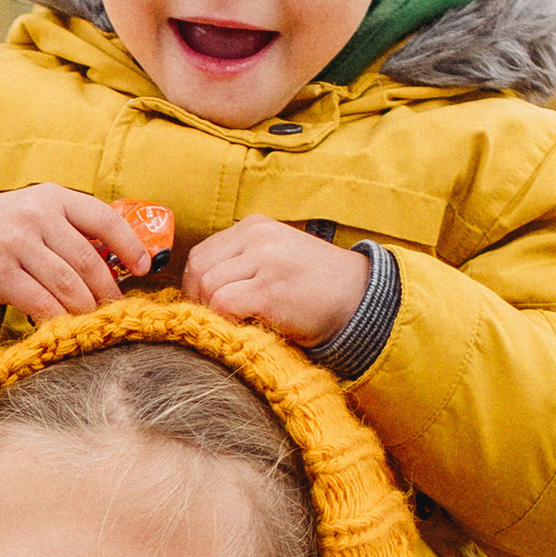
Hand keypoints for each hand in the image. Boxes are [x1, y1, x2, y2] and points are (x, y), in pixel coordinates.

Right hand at [0, 184, 160, 320]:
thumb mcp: (31, 214)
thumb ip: (68, 230)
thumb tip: (117, 260)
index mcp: (52, 197)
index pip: (104, 219)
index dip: (129, 246)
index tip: (143, 269)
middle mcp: (35, 215)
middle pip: (88, 260)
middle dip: (107, 290)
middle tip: (116, 310)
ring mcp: (15, 243)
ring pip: (68, 285)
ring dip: (86, 309)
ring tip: (94, 322)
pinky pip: (41, 303)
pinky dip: (57, 320)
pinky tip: (63, 328)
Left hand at [180, 216, 371, 347]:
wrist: (359, 298)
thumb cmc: (315, 286)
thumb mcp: (276, 257)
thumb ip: (241, 262)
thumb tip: (198, 289)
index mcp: (255, 227)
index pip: (202, 253)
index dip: (196, 285)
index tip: (206, 307)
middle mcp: (258, 237)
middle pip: (199, 269)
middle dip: (198, 300)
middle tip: (213, 321)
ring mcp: (265, 261)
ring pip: (207, 287)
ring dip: (212, 313)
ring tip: (233, 325)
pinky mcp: (270, 290)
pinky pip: (223, 305)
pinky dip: (224, 322)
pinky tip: (243, 329)